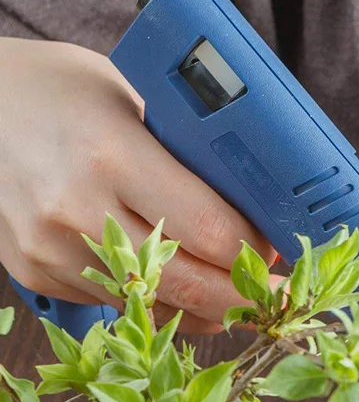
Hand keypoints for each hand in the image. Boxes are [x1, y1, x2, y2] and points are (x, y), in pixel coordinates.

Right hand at [0, 39, 275, 331]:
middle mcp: (76, 208)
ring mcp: (51, 247)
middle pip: (190, 282)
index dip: (255, 252)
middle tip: (275, 296)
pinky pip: (119, 306)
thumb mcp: (130, 99)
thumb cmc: (58, 92)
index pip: (210, 229)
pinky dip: (161, 305)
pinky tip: (186, 294)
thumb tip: (256, 207)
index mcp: (111, 153)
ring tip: (238, 299)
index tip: (280, 254)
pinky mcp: (36, 272)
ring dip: (206, 309)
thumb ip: (185, 154)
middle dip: (243, 297)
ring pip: (156, 306)